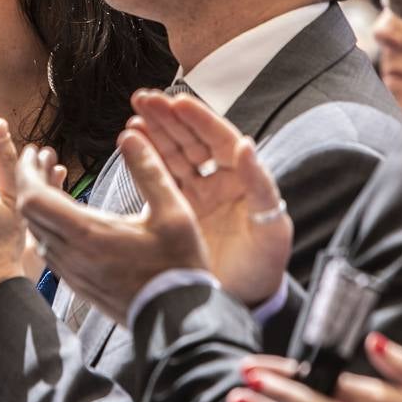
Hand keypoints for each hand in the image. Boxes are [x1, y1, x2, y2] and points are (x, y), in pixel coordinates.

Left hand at [15, 126, 208, 322]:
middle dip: (31, 180)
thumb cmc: (178, 265)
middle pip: (29, 213)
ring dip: (39, 203)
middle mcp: (71, 255)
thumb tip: (130, 134)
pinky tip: (68, 215)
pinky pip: (49, 250)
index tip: (36, 151)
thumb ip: (150, 170)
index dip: (27, 171)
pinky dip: (49, 226)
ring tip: (56, 180)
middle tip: (44, 159)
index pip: (33, 198)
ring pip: (37, 232)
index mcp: (89, 234)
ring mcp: (72, 273)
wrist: (177, 319)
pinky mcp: (77, 285)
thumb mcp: (174, 211)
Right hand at [129, 90, 293, 303]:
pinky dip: (146, 158)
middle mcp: (220, 182)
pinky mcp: (178, 211)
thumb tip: (246, 143)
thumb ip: (260, 185)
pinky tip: (131, 142)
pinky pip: (160, 178)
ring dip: (154, 132)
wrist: (241, 303)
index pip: (220, 139)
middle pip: (192, 140)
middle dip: (168, 118)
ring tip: (133, 116)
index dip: (198, 119)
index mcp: (245, 180)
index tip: (176, 102)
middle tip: (144, 98)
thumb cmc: (264, 268)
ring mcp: (197, 195)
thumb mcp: (270, 230)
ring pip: (173, 155)